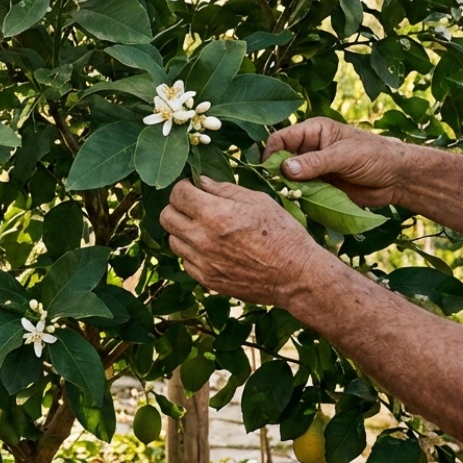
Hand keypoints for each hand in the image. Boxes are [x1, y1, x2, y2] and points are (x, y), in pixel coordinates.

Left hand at [161, 178, 328, 307]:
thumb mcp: (258, 201)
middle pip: (166, 217)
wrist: (296, 276)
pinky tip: (211, 248)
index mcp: (215, 215)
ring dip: (183, 231)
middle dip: (177, 207)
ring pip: (172, 240)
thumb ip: (224, 190)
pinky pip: (185, 261)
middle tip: (193, 206)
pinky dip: (192, 252)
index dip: (183, 187)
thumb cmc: (282, 234)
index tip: (192, 188)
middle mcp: (202, 239)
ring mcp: (202, 262)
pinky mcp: (207, 280)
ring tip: (204, 228)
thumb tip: (200, 181)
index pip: (177, 195)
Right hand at [262, 117, 407, 207]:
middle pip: (280, 160)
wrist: (398, 178)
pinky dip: (296, 198)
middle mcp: (309, 148)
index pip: (281, 139)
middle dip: (277, 174)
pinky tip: (297, 204)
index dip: (272, 154)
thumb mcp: (345, 155)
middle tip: (279, 188)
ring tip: (289, 198)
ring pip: (287, 178)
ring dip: (286, 188)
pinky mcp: (318, 186)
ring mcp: (312, 169)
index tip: (270, 172)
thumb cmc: (376, 156)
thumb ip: (315, 162)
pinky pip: (299, 192)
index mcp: (313, 131)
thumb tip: (284, 169)